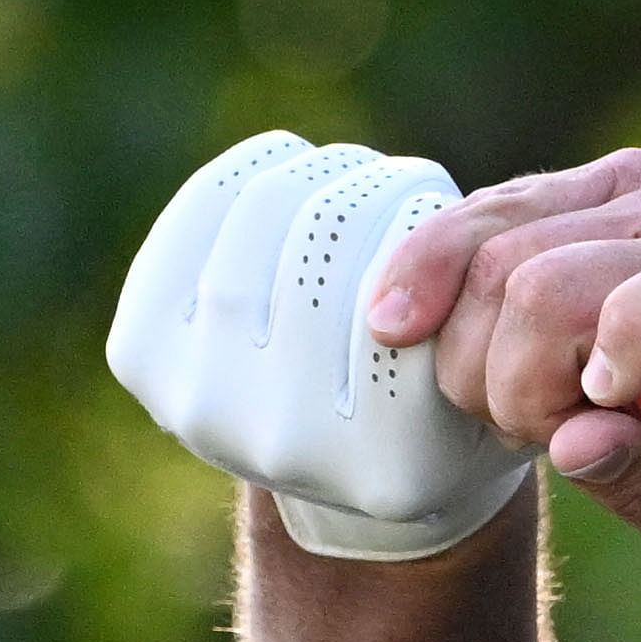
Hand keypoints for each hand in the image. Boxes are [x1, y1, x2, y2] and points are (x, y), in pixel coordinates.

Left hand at [107, 134, 533, 560]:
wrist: (344, 458)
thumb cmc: (445, 391)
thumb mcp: (500, 362)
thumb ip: (490, 299)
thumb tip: (427, 226)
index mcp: (393, 467)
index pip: (412, 293)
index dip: (429, 223)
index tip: (449, 214)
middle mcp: (285, 449)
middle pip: (328, 241)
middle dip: (372, 185)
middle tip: (402, 181)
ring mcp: (201, 405)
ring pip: (258, 220)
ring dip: (316, 173)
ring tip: (352, 178)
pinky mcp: (140, 357)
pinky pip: (194, 218)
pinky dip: (244, 174)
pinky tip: (285, 173)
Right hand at [360, 153, 640, 576]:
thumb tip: (572, 445)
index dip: (624, 345)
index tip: (599, 411)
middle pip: (550, 276)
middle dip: (509, 376)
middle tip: (533, 434)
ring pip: (500, 239)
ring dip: (465, 336)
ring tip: (497, 399)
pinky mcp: (610, 179)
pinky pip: (491, 208)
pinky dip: (435, 264)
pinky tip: (409, 320)